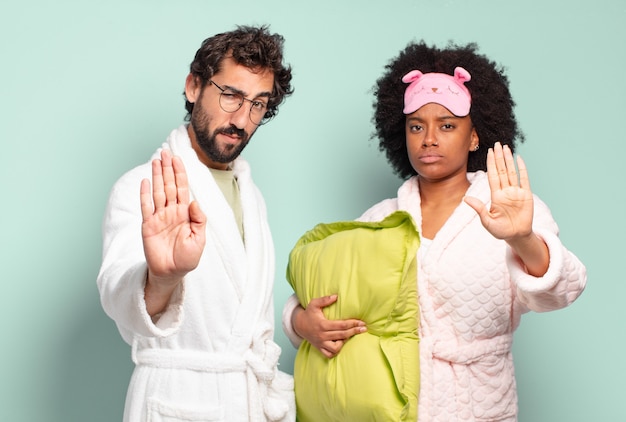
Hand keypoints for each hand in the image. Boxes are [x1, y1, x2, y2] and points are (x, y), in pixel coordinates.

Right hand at [140, 150, 206, 313]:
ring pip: (158, 192)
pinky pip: (146, 207)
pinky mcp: (148, 226)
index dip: (180, 173)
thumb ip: (199, 219)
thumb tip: (194, 200)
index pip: (182, 188)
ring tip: (155, 161)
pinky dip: (145, 194)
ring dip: (156, 176)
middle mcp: (172, 212)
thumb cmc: (187, 258)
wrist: (172, 273)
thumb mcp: (199, 239)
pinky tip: (145, 182)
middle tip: (165, 152)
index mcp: (185, 213)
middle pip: (169, 186)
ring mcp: (159, 217)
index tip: (178, 159)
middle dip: (167, 169)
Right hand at [293, 295, 366, 358]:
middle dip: (354, 331)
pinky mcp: (319, 348)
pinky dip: (336, 351)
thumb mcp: (314, 303)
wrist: (299, 325)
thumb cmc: (309, 313)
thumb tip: (336, 296)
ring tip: (348, 336)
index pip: (341, 325)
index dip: (353, 323)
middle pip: (342, 335)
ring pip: (336, 348)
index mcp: (322, 324)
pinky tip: (340, 344)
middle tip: (364, 329)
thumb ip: (324, 300)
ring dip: (344, 342)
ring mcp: (320, 343)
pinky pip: (329, 354)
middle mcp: (322, 335)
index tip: (362, 323)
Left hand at [464, 142, 533, 241]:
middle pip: (501, 170)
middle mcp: (505, 191)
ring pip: (512, 172)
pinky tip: (519, 159)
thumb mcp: (487, 221)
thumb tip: (465, 199)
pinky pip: (524, 179)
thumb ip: (478, 209)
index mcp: (495, 196)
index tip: (489, 152)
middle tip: (497, 144)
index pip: (492, 176)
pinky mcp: (526, 195)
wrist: (516, 236)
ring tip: (506, 147)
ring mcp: (516, 192)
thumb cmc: (500, 230)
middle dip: (499, 157)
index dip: (491, 164)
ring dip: (509, 160)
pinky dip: (522, 169)